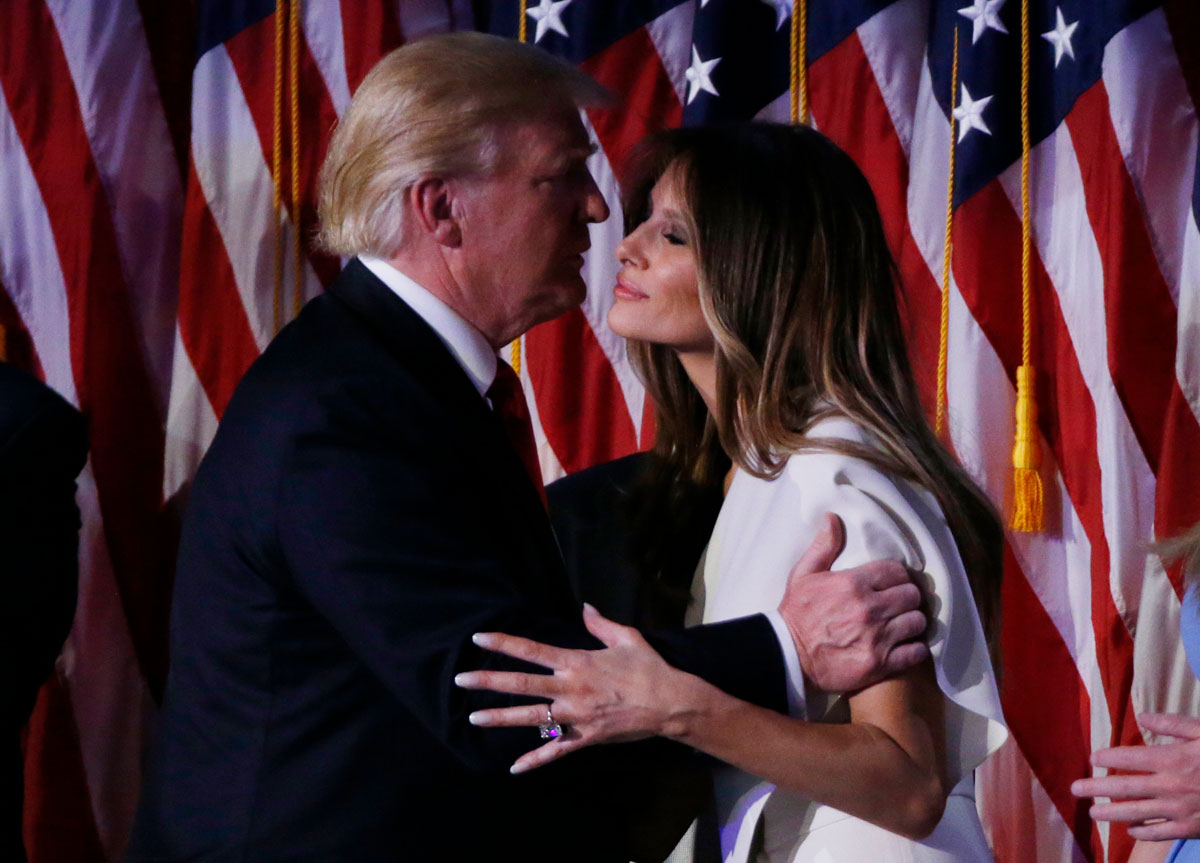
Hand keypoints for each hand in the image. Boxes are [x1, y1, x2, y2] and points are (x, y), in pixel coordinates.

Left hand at [454, 604, 702, 773]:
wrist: (669, 703)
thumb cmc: (648, 668)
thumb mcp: (626, 638)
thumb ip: (600, 624)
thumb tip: (585, 607)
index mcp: (577, 662)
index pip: (532, 650)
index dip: (504, 643)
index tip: (479, 639)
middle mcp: (570, 688)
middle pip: (522, 684)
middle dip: (489, 681)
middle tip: (461, 679)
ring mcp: (576, 716)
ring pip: (532, 717)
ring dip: (501, 717)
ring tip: (474, 717)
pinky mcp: (586, 737)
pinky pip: (556, 750)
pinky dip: (535, 759)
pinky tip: (515, 768)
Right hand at [778, 513, 928, 692]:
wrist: (787, 656)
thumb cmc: (796, 614)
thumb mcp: (804, 575)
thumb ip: (824, 546)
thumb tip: (833, 518)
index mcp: (853, 583)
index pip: (896, 571)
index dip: (897, 576)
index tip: (893, 583)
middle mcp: (869, 608)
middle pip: (912, 596)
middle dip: (907, 598)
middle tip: (899, 604)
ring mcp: (877, 637)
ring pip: (917, 622)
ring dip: (912, 623)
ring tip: (903, 625)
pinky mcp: (880, 663)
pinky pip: (915, 652)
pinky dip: (914, 649)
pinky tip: (904, 646)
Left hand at [1072, 712, 1199, 840]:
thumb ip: (1172, 724)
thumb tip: (1141, 717)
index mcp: (1172, 758)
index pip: (1128, 757)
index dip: (1107, 758)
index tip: (1092, 759)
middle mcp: (1171, 785)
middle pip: (1123, 787)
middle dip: (1095, 788)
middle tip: (1075, 790)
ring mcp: (1180, 810)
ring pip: (1136, 813)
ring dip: (1111, 813)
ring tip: (1093, 813)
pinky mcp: (1192, 828)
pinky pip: (1160, 832)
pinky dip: (1143, 832)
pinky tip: (1131, 829)